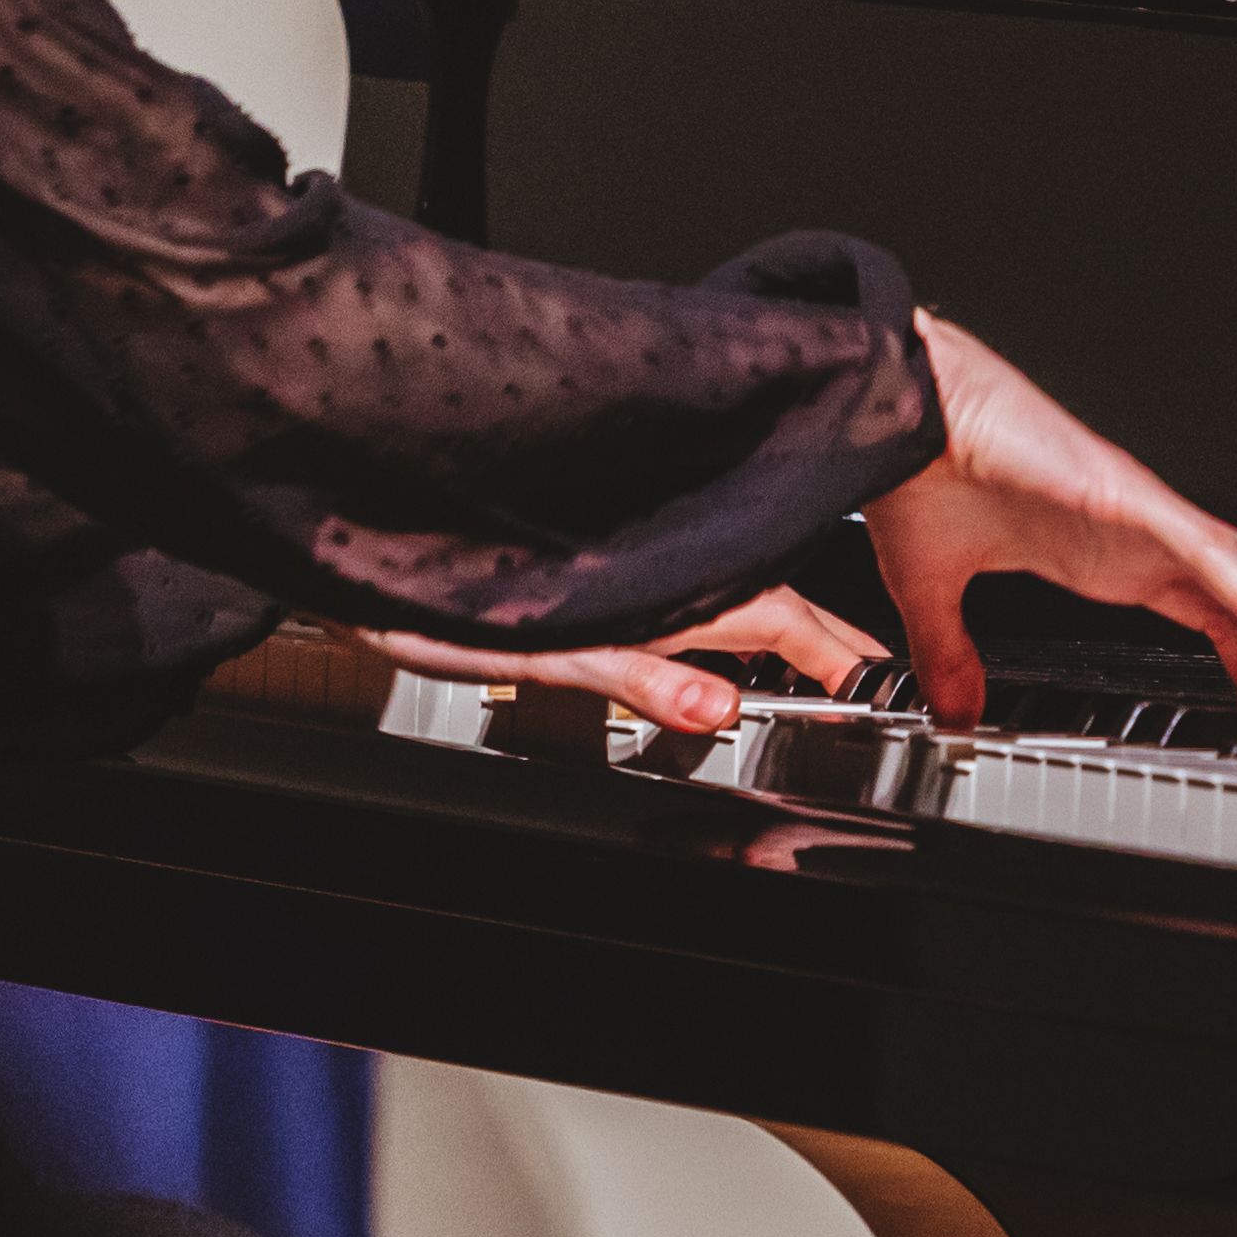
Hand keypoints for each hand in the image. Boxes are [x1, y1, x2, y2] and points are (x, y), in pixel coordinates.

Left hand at [356, 585, 884, 738]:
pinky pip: (674, 589)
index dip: (834, 656)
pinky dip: (704, 619)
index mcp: (663, 578)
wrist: (359, 529)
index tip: (877, 682)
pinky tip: (701, 639)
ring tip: (800, 659)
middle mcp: (653, 555)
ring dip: (764, 626)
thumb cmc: (433, 584)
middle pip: (763, 599)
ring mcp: (625, 555)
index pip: (781, 619)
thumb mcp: (545, 649)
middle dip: (814, 640)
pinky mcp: (589, 560)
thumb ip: (642, 676)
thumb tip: (721, 707)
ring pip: (719, 591)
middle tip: (859, 676)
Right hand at [864, 315, 1236, 731]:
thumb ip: (954, 656)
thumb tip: (955, 711)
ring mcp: (1151, 520)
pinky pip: (1209, 554)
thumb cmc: (921, 476)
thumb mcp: (938, 596)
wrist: (895, 411)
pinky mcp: (1131, 500)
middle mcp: (1155, 541)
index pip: (1232, 625)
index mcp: (1123, 560)